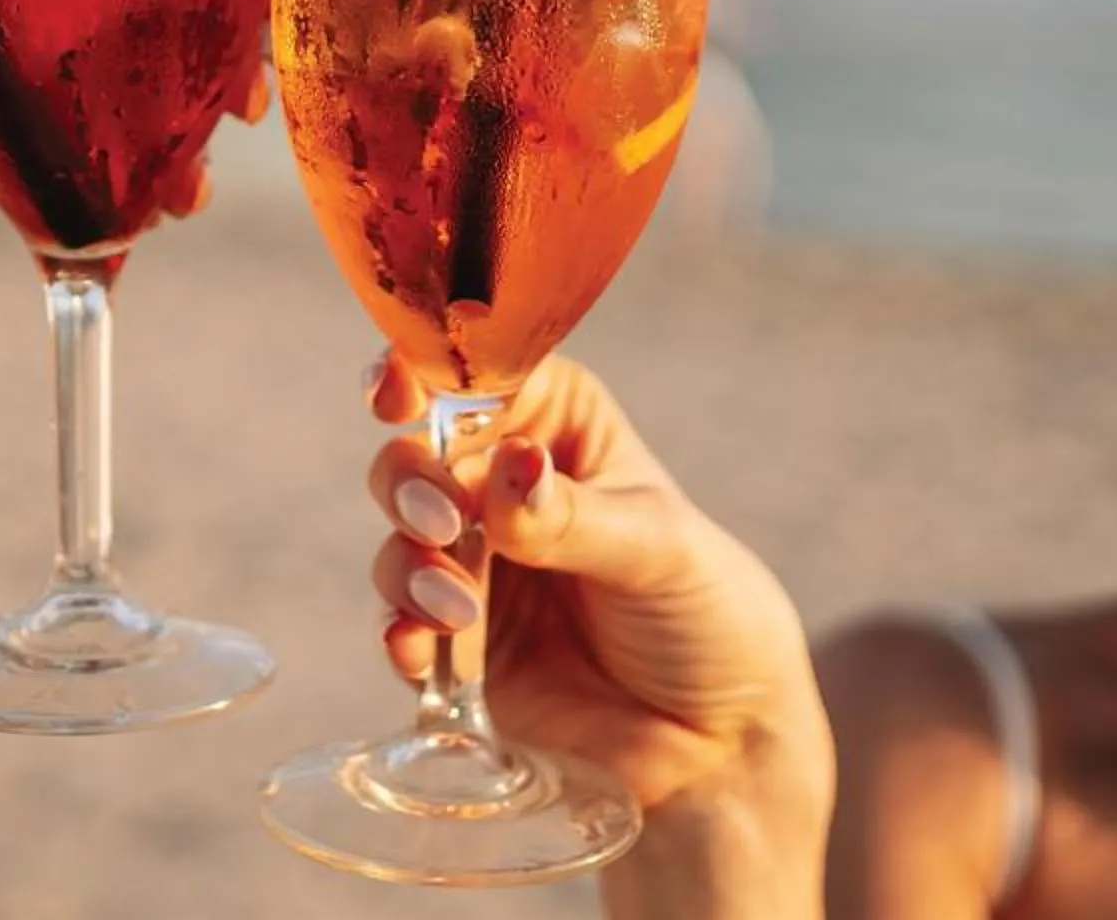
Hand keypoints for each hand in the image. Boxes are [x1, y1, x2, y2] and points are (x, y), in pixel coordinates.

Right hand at [364, 349, 830, 814]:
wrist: (719, 742)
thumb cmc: (707, 616)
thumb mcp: (657, 549)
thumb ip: (572, 514)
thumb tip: (507, 467)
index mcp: (560, 427)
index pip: (480, 379)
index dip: (425, 375)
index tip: (397, 394)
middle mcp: (505, 489)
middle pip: (417, 456)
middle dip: (411, 484)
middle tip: (444, 523)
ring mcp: (476, 568)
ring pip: (399, 540)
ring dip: (410, 565)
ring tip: (459, 607)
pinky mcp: (458, 646)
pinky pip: (402, 627)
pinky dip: (400, 633)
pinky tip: (417, 648)